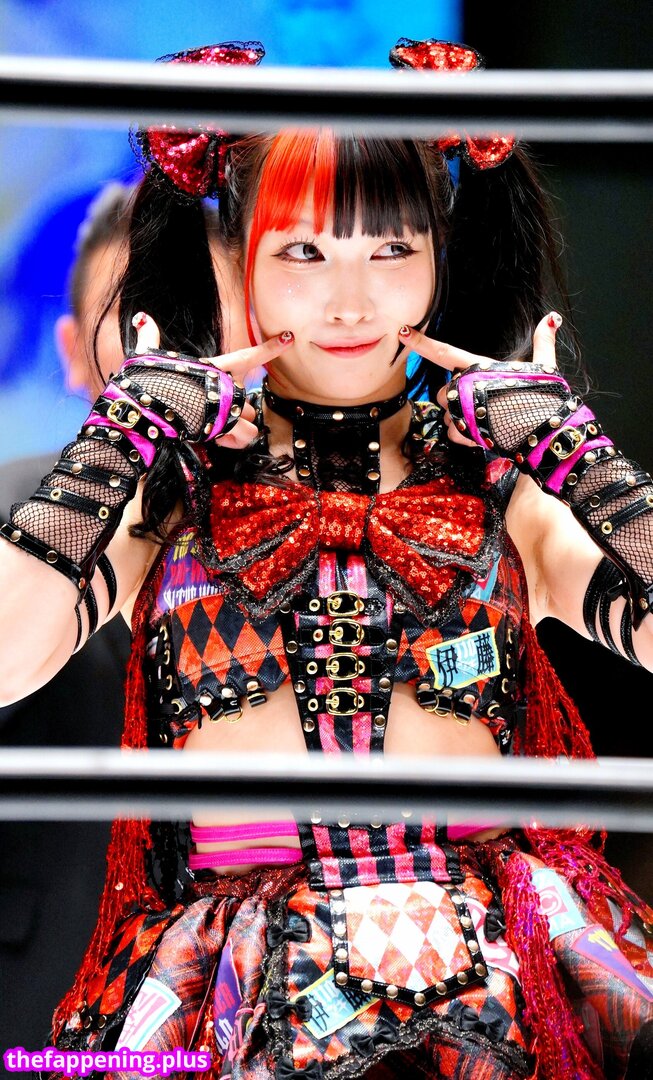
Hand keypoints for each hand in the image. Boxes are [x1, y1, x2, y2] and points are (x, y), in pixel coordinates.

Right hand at [133, 313, 293, 449]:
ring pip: (249, 424)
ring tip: (218, 431)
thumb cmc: (149, 381)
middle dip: (238, 411)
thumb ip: (149, 337)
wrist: (143, 408)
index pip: (248, 356)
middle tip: (219, 414)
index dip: (270, 347)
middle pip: (248, 402)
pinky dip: (232, 443)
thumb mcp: (149, 356)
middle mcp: (225, 389)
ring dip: (237, 431)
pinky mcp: (221, 431)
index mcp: (215, 368)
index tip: (290, 338)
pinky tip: (217, 440)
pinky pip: (241, 440)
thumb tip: (141, 316)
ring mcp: (226, 411)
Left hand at [396, 313, 560, 447]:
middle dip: (457, 401)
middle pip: (443, 393)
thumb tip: (551, 318)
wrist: (545, 430)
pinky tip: (484, 435)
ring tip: (488, 421)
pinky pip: (453, 436)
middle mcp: (467, 387)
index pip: (444, 352)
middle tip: (482, 405)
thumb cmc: (543, 397)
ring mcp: (463, 410)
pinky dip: (466, 439)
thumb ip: (543, 342)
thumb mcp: (544, 366)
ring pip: (447, 416)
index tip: (402, 332)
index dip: (421, 343)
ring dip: (461, 421)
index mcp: (480, 367)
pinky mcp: (464, 432)